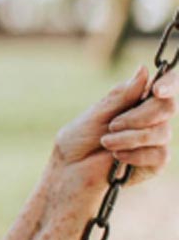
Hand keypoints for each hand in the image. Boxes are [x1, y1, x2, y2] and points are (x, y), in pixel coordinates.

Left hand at [46, 65, 177, 223]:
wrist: (71, 170)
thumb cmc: (79, 139)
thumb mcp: (97, 113)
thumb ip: (122, 96)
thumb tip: (143, 70)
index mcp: (135, 101)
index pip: (164, 87)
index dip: (169, 84)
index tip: (157, 90)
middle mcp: (149, 118)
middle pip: (166, 107)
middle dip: (140, 116)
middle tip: (113, 125)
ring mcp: (154, 140)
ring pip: (161, 132)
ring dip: (130, 137)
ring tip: (106, 142)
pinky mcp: (155, 162)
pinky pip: (159, 154)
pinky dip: (134, 154)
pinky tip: (117, 157)